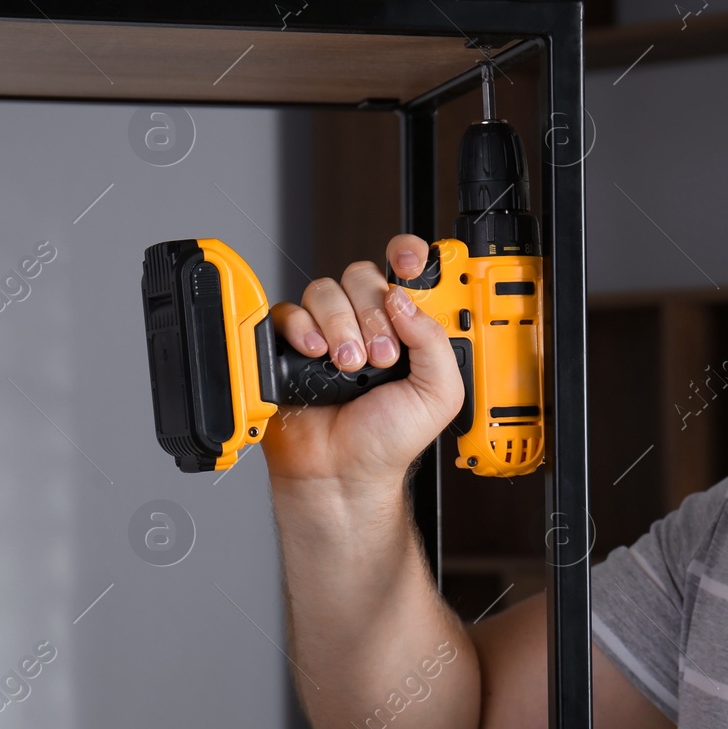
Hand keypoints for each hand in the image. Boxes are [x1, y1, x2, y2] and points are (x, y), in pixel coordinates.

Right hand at [261, 234, 463, 489]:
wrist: (343, 472)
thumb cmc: (389, 439)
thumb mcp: (438, 393)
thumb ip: (434, 341)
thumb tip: (404, 298)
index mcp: (406, 328)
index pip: (406, 272)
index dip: (408, 255)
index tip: (409, 264)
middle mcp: (367, 322)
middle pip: (362, 277)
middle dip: (373, 314)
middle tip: (380, 356)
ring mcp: (328, 331)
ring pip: (326, 290)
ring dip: (340, 327)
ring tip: (349, 367)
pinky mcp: (291, 344)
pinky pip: (289, 311)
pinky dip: (302, 329)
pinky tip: (315, 354)